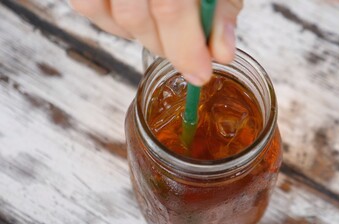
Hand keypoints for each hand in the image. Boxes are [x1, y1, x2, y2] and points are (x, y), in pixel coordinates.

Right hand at [70, 0, 242, 85]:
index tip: (200, 73)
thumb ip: (220, 13)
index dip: (185, 47)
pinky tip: (138, 19)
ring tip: (164, 30)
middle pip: (135, 15)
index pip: (169, 7)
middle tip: (186, 52)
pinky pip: (88, 6)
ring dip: (142, 36)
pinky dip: (114, 24)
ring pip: (114, 15)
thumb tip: (221, 53)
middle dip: (166, 47)